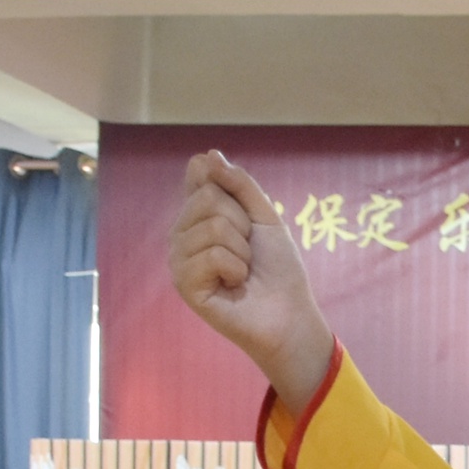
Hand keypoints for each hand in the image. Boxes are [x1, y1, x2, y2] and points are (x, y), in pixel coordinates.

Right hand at [167, 151, 335, 406]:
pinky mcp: (183, 283)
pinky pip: (212, 255)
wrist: (289, 314)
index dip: (227, 186)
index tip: (246, 213)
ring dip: (242, 250)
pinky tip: (234, 285)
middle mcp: (182, 233)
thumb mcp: (266, 217)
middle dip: (242, 224)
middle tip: (250, 253)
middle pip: (207, 197)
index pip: (199, 175)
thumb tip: (208, 154)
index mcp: (198, 215)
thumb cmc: (278, 270)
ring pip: (213, 226)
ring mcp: (179, 259)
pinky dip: (235, 268)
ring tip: (243, 271)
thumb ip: (240, 184)